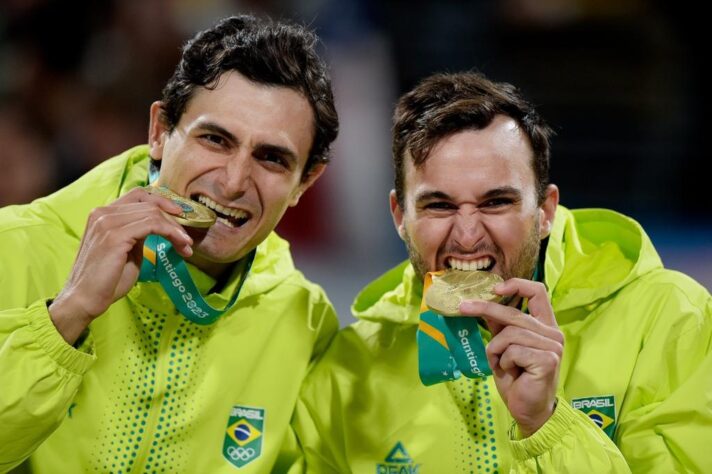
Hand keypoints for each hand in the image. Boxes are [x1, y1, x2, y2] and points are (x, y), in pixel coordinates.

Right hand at [49, 188, 193, 343]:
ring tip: (186, 246)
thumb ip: (138, 235)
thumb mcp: (127, 251)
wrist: (84, 300)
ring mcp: (107, 222)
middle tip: (186, 238)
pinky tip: (180, 246)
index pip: (138, 195)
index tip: (180, 216)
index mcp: (103, 214)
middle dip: (173, 218)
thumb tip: (158, 228)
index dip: (163, 202)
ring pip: (153, 213)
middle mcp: (103, 213)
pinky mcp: (115, 235)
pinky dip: (171, 233)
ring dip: (175, 229)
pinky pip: (152, 225)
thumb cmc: (106, 281)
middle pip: (149, 203)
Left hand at [459, 278, 562, 436]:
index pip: (538, 292)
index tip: (496, 288)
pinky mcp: (547, 359)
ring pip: (509, 334)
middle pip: (514, 314)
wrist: (528, 410)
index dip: (517, 285)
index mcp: (545, 326)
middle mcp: (553, 333)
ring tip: (501, 364)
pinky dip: (503, 362)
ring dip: (496, 351)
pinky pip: (512, 351)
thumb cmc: (517, 379)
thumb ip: (499, 326)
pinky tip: (511, 372)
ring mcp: (553, 346)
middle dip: (484, 309)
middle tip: (462, 307)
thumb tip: (479, 303)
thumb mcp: (504, 347)